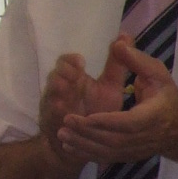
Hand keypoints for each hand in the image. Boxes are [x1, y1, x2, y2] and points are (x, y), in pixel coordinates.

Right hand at [39, 53, 121, 169]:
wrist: (86, 141)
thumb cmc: (98, 110)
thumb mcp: (110, 88)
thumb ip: (117, 66)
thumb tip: (126, 37)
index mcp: (76, 78)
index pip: (67, 62)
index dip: (71, 60)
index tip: (81, 61)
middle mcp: (62, 89)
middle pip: (56, 76)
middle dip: (63, 74)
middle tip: (74, 74)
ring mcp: (55, 106)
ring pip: (51, 96)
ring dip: (58, 94)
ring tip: (67, 92)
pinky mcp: (54, 123)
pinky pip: (52, 118)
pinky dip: (57, 115)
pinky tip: (64, 114)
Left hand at [55, 41, 177, 166]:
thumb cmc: (167, 95)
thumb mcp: (157, 73)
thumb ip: (136, 60)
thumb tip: (118, 43)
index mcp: (153, 116)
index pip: (128, 123)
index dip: (106, 121)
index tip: (85, 115)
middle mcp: (146, 137)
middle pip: (114, 140)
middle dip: (88, 132)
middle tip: (65, 122)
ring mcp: (139, 149)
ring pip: (109, 151)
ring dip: (84, 144)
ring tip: (63, 135)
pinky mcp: (132, 155)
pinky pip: (109, 157)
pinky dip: (89, 153)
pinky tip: (72, 147)